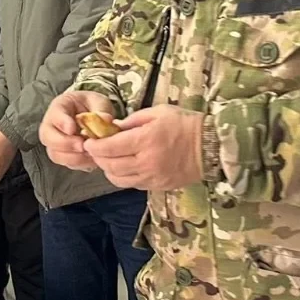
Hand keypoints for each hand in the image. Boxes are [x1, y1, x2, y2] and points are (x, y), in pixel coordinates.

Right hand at [40, 89, 116, 172]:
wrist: (93, 115)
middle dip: (65, 144)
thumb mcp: (99, 102)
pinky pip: (67, 163)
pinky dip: (80, 163)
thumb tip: (106, 119)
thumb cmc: (93, 105)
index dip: (61, 122)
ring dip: (73, 157)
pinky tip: (92, 158)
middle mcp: (52, 125)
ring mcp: (55, 141)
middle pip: (47, 137)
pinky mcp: (64, 155)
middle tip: (82, 145)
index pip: (54, 114)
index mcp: (60, 105)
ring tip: (90, 153)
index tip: (72, 129)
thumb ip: (101, 109)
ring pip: (55, 154)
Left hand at [84, 106, 203, 191]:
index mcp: (146, 140)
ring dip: (108, 170)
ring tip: (107, 159)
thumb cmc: (185, 124)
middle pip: (111, 165)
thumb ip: (133, 120)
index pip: (110, 147)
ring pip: (118, 179)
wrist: (211, 146)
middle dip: (98, 157)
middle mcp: (146, 162)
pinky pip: (132, 185)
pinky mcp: (158, 186)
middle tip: (94, 149)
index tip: (88, 141)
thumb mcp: (158, 112)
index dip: (95, 145)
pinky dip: (122, 178)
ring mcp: (152, 177)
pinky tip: (123, 168)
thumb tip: (113, 128)